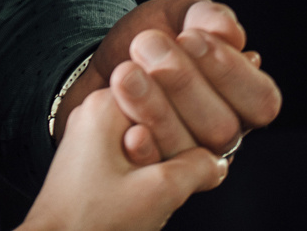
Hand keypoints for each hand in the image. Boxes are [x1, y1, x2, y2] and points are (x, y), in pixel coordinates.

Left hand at [19, 87, 226, 230]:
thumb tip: (217, 160)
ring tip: (156, 191)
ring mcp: (90, 134)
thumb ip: (196, 168)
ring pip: (149, 135)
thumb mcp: (158, 193)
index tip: (201, 146)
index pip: (169, 90)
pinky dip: (146, 172)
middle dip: (176, 147)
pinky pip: (132, 152)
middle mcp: (96, 110)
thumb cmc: (92, 222)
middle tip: (177, 177)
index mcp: (108, 104)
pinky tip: (145, 197)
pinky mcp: (89, 158)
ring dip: (161, 163)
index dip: (191, 122)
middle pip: (160, 113)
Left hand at [59, 0, 280, 166]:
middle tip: (149, 44)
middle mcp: (223, 134)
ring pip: (189, 150)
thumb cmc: (153, 38)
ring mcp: (188, 157)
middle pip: (224, 128)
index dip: (230, 72)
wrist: (101, 60)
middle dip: (185, 84)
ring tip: (126, 72)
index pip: (261, 100)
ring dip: (157, 110)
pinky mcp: (152, 172)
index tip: (189, 36)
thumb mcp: (179, 15)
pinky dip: (143, 149)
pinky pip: (154, 172)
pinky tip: (128, 128)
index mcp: (242, 99)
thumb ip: (207, 17)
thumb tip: (231, 33)